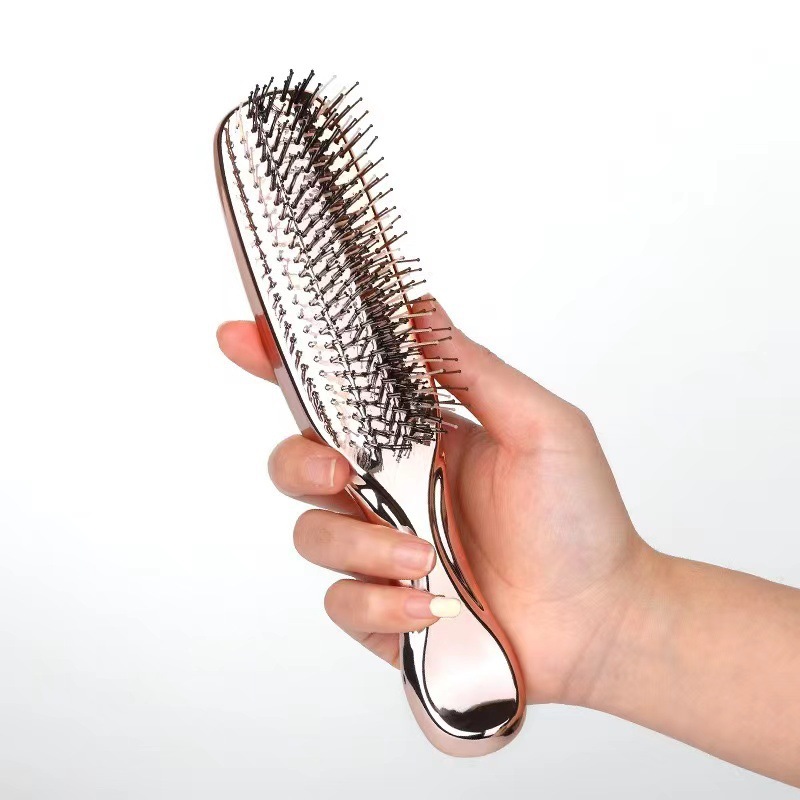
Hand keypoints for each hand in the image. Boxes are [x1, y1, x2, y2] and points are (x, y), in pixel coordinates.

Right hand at [216, 301, 654, 704]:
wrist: (601, 616)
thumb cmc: (579, 517)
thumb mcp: (538, 426)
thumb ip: (472, 370)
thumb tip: (419, 307)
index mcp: (417, 440)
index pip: (336, 396)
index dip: (280, 364)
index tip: (244, 336)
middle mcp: (391, 490)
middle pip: (297, 464)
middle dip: (301, 464)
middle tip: (342, 474)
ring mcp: (382, 551)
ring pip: (311, 536)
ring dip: (360, 546)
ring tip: (422, 557)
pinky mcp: (384, 611)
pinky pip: (342, 604)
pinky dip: (380, 605)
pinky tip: (431, 608)